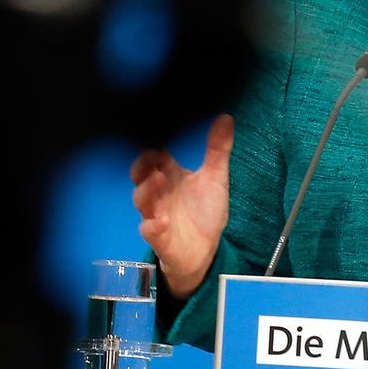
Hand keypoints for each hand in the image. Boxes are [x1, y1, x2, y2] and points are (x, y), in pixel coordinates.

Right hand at [130, 113, 233, 299]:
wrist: (204, 251)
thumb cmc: (205, 212)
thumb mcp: (215, 178)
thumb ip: (218, 149)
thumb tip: (226, 117)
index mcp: (170, 175)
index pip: (155, 156)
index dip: (154, 148)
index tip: (160, 140)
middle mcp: (159, 192)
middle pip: (141, 175)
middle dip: (143, 166)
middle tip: (154, 159)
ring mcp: (156, 213)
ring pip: (141, 200)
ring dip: (147, 190)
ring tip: (159, 180)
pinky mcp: (159, 237)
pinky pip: (150, 230)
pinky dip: (153, 225)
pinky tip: (162, 221)